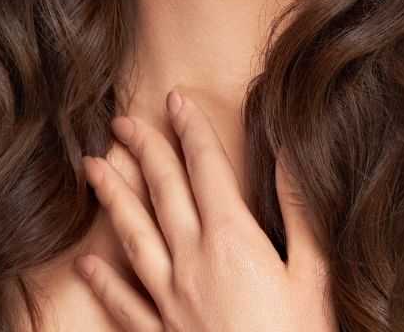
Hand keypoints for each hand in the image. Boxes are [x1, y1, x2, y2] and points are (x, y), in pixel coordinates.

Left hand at [76, 88, 337, 331]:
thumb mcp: (316, 277)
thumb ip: (301, 214)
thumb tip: (290, 155)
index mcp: (234, 241)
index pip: (207, 170)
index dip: (191, 130)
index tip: (175, 99)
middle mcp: (192, 263)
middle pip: (163, 193)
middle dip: (143, 151)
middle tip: (121, 119)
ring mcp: (170, 302)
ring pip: (134, 238)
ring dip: (112, 199)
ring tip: (91, 168)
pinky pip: (125, 304)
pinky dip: (103, 282)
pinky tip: (87, 264)